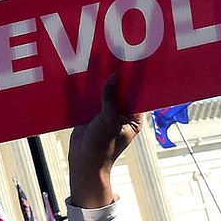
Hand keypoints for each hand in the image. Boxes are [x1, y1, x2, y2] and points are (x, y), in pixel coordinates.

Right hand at [68, 75, 141, 207]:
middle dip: (117, 80)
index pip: (137, 95)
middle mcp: (123, 115)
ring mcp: (108, 114)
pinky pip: (94, 99)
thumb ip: (110, 98)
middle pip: (121, 92)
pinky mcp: (94, 114)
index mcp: (134, 118)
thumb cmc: (102, 145)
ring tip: (100, 64)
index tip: (132, 65)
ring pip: (106, 94)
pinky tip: (87, 77)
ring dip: (102, 84)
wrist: (83, 160)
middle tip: (114, 60)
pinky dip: (91, 91)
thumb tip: (114, 77)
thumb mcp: (109, 119)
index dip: (134, 82)